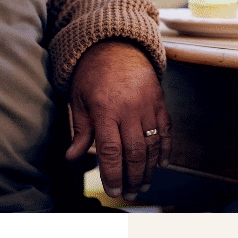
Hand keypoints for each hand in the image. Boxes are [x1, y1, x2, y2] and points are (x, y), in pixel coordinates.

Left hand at [65, 39, 171, 200]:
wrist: (116, 44)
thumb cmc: (93, 73)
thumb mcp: (79, 98)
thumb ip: (80, 129)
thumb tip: (72, 156)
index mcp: (105, 109)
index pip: (111, 151)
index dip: (113, 175)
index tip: (114, 190)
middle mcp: (128, 108)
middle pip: (134, 153)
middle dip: (133, 178)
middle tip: (131, 193)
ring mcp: (146, 104)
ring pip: (151, 145)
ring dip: (149, 169)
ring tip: (145, 184)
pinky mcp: (159, 100)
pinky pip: (166, 129)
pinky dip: (166, 148)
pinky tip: (162, 164)